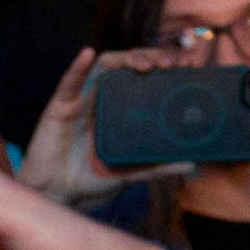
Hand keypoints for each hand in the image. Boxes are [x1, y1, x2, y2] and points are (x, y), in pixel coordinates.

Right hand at [17, 47, 195, 204]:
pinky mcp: (59, 107)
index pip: (144, 77)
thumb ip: (157, 166)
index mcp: (120, 110)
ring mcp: (81, 100)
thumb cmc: (90, 181)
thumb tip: (193, 165)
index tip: (187, 67)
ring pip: (104, 66)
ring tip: (145, 63)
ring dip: (125, 58)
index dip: (164, 67)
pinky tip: (86, 54)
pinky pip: (68, 81)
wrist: (57, 195)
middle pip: (128, 65)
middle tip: (171, 63)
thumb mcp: (130, 173)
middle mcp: (102, 99)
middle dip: (150, 57)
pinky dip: (77, 66)